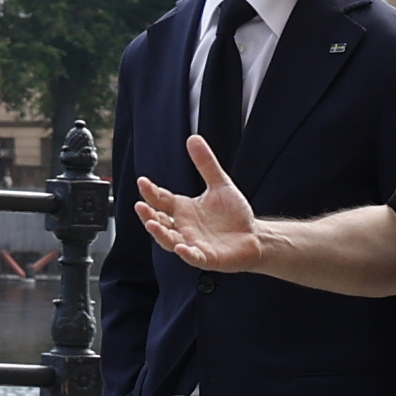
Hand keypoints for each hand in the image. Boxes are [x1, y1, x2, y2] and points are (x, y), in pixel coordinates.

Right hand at [133, 137, 263, 272]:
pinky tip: (181, 247)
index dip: (151, 192)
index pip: (161, 200)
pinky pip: (193, 256)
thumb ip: (206, 164)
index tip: (142, 181)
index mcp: (183, 209)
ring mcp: (193, 243)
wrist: (254, 237)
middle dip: (148, 215)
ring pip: (169, 240)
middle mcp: (183, 227)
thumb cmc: (234, 215)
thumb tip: (193, 138)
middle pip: (159, 222)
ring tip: (152, 224)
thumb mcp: (220, 184)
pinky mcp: (207, 257)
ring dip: (160, 234)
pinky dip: (186, 253)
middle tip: (140, 206)